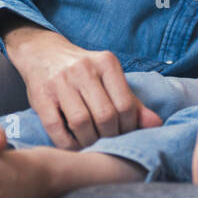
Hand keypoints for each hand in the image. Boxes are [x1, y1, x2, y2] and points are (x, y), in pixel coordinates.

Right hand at [4, 26, 162, 148]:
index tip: (125, 134)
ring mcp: (60, 82)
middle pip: (105, 116)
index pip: (126, 104)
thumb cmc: (83, 71)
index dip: (128, 127)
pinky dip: (67, 142)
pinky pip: (57, 128)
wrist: (43, 53)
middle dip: (110, 135)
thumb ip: (132, 102)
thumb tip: (156, 124)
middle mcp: (84, 69)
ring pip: (81, 123)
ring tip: (92, 144)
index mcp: (106, 63)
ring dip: (89, 141)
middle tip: (109, 142)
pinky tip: (74, 144)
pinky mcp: (41, 96)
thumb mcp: (109, 78)